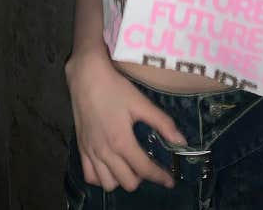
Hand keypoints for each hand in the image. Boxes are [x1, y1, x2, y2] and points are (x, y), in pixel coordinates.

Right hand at [65, 52, 187, 192]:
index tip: (171, 181)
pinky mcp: (81, 149)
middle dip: (142, 177)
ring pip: (108, 184)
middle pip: (128, 182)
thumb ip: (162, 123)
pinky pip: (90, 177)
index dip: (160, 177)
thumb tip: (181, 141)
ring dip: (122, 179)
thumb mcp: (141, 103)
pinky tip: (110, 167)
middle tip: (149, 164)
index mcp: (122, 142)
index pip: (144, 169)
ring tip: (130, 165)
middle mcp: (105, 152)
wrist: (87, 78)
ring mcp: (91, 152)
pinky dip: (102, 178)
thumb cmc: (115, 88)